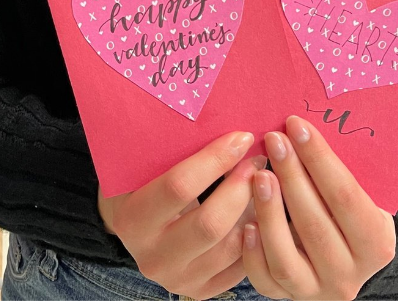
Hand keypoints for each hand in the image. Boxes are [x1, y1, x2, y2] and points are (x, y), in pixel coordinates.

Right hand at [98, 130, 266, 298]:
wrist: (138, 226)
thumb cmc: (147, 182)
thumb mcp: (147, 163)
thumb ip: (175, 146)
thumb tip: (222, 114)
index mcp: (133, 219)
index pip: (179, 186)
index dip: (216, 159)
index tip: (243, 137)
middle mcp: (153, 257)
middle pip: (212, 223)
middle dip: (243, 186)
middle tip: (260, 161)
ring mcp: (179, 279)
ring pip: (233, 245)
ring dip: (256, 209)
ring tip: (264, 182)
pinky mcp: (202, 289)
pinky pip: (243, 264)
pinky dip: (258, 232)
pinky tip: (262, 208)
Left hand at [243, 116, 395, 300]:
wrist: (349, 260)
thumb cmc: (351, 217)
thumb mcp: (359, 198)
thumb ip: (336, 176)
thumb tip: (301, 132)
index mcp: (376, 243)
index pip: (345, 194)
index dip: (319, 158)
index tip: (296, 126)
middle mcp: (350, 275)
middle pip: (314, 222)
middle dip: (291, 174)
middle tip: (273, 140)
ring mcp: (319, 290)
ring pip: (286, 257)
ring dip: (269, 211)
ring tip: (258, 174)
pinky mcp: (291, 298)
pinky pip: (267, 280)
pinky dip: (254, 252)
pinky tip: (247, 223)